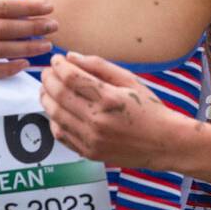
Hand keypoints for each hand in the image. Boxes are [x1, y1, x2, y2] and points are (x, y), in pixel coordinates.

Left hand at [40, 51, 185, 167]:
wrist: (164, 143)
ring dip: (46, 98)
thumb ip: (100, 66)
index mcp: (110, 98)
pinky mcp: (89, 152)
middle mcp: (98, 120)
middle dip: (48, 79)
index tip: (56, 59)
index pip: (72, 77)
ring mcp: (92, 139)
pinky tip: (57, 110)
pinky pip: (61, 135)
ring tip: (47, 89)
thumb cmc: (150, 109)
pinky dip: (53, 120)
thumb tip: (71, 57)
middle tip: (48, 72)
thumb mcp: (130, 81)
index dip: (59, 66)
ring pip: (55, 115)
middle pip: (59, 95)